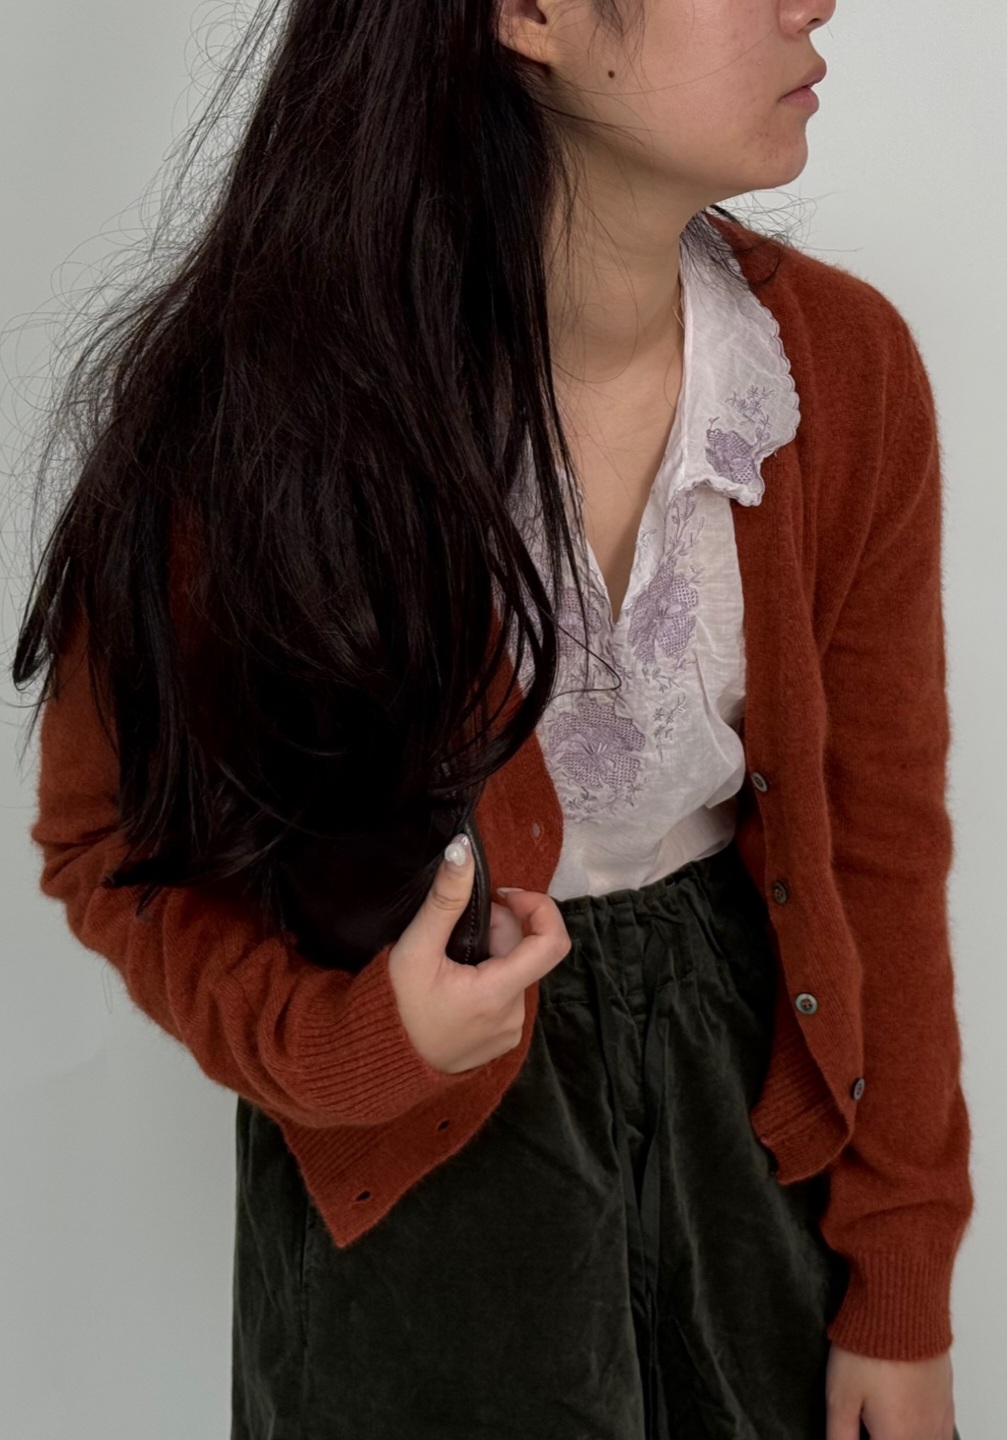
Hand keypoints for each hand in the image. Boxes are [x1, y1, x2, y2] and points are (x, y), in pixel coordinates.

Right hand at [387, 834, 571, 1074]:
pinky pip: (506, 996)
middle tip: (454, 928)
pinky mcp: (500, 1042)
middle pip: (524, 953)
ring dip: (490, 954)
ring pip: (514, 973)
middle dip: (496, 929)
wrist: (379, 1065)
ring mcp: (509, 1032)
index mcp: (498, 993)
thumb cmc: (394, 1006)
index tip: (505, 895)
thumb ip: (444, 900)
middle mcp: (513, 1016)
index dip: (538, 907)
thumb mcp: (415, 949)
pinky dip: (488, 980)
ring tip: (449, 958)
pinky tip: (455, 985)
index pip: (553, 942)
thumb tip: (463, 851)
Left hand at [826, 1342, 956, 1439]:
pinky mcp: (947, 1398)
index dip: (864, 1437)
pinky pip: (941, 1432)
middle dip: (882, 1434)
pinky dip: (924, 1432)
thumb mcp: (840, 1397)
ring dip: (901, 1434)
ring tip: (880, 1415)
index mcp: (897, 1439)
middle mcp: (924, 1435)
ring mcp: (940, 1418)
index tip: (856, 1426)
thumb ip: (841, 1436)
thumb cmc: (870, 1351)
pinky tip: (907, 1417)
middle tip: (865, 1420)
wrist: (902, 1310)